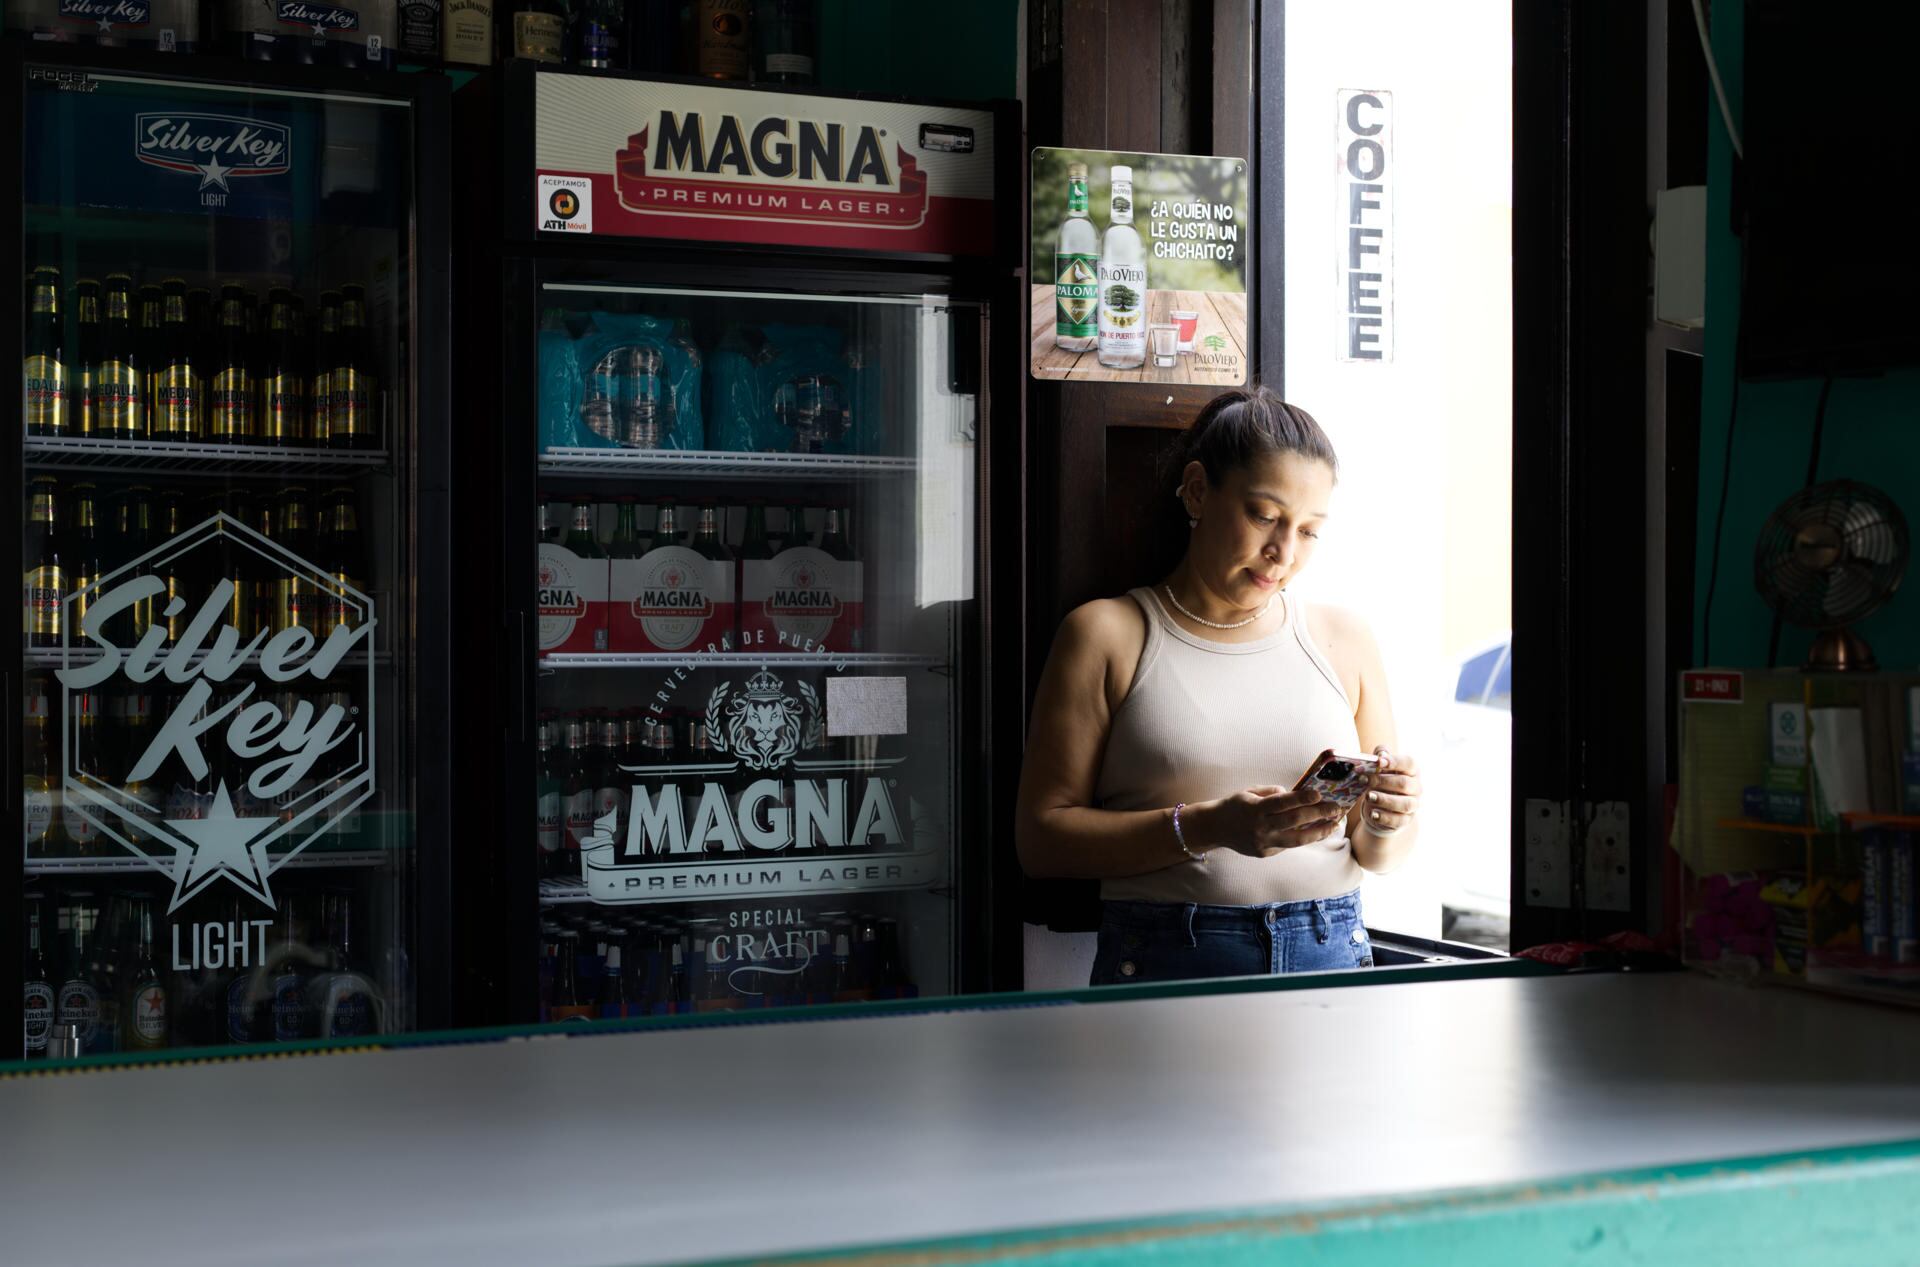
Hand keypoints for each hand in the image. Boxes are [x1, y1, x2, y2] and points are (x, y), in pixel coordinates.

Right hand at [1204, 786, 1346, 858]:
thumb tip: (1294, 794)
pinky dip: (1303, 837)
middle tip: (1335, 808)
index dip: (1302, 798)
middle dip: (1318, 814)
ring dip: (1318, 832)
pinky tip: (1316, 832)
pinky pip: (1288, 845)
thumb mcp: (1250, 792)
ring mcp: (1263, 842)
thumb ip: (1272, 792)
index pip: (1283, 803)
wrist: (1214, 827)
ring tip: (1333, 826)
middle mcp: (1260, 827)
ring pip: (1297, 839)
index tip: (1319, 794)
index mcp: (1256, 808)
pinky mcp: (1265, 853)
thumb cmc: (1235, 805)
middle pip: (1295, 821)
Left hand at [1361, 747, 1421, 833]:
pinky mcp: (1405, 820)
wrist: (1381, 808)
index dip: (1395, 761)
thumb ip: (1381, 758)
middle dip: (1382, 781)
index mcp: (1411, 771)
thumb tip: (1381, 752)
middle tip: (1363, 779)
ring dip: (1385, 800)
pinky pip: (1398, 820)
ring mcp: (1413, 805)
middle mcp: (1416, 788)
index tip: (1379, 761)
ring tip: (1368, 796)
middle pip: (1404, 783)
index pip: (1409, 763)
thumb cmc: (1381, 783)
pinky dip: (1385, 817)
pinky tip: (1373, 814)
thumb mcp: (1380, 769)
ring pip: (1404, 803)